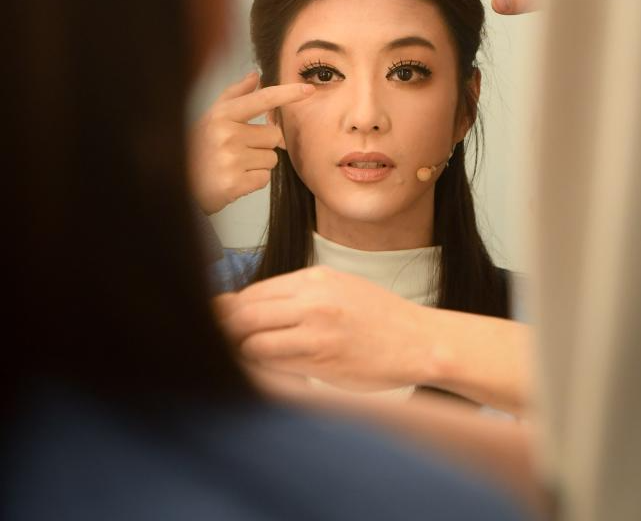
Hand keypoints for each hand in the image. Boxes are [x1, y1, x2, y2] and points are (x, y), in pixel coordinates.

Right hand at [189, 71, 313, 213]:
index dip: (287, 93)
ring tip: (235, 165)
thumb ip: (235, 95)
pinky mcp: (234, 184)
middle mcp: (226, 135)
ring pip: (272, 158)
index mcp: (222, 115)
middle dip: (264, 144)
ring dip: (259, 163)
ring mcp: (230, 160)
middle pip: (274, 135)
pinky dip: (254, 180)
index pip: (262, 99)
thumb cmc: (199, 148)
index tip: (308, 89)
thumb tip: (256, 75)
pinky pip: (264, 178)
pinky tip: (235, 179)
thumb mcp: (211, 117)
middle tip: (240, 150)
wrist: (178, 184)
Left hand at [215, 265, 432, 390]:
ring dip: (238, 350)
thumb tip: (251, 312)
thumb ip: (299, 298)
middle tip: (212, 344)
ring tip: (237, 361)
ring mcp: (315, 327)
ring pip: (251, 336)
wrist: (419, 341)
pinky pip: (271, 360)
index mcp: (315, 278)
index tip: (219, 324)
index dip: (231, 311)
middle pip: (245, 310)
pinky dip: (258, 366)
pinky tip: (260, 372)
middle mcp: (312, 297)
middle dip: (224, 329)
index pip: (254, 291)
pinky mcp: (320, 357)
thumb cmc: (380, 321)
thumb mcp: (340, 290)